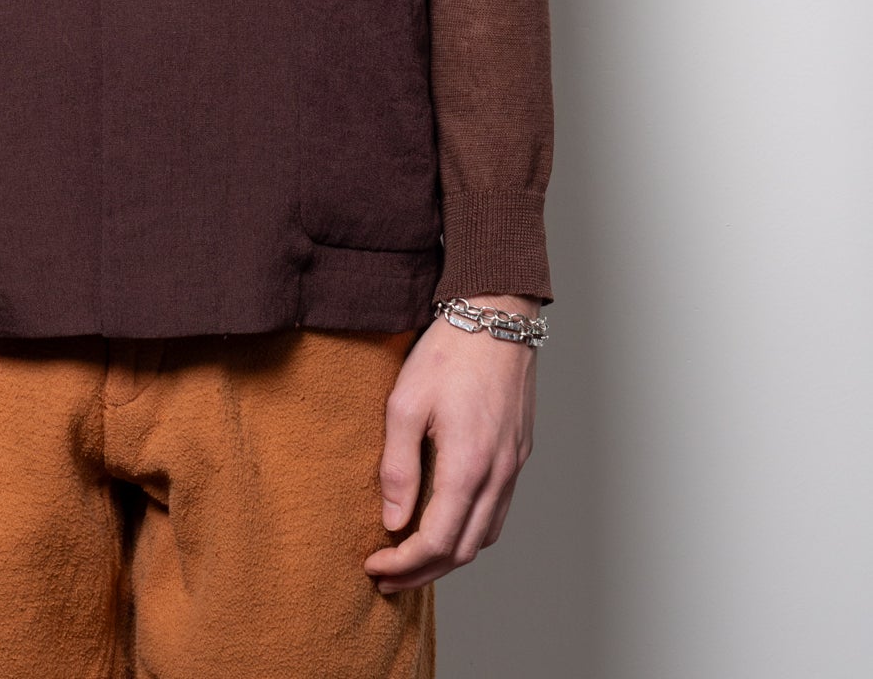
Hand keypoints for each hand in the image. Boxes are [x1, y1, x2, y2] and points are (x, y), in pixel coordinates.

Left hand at [364, 293, 539, 592]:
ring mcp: (513, 466)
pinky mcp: (518, 453)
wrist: (497, 314)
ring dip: (448, 556)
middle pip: (463, 551)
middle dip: (423, 572)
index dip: (404, 564)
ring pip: (485, 536)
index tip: (373, 565)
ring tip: (411, 557)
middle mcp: (498, 474)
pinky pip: (498, 511)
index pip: (437, 542)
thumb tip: (392, 520)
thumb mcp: (405, 402)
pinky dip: (470, 531)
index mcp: (468, 466)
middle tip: (386, 576)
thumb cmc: (448, 351)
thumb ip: (398, 467)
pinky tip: (446, 522)